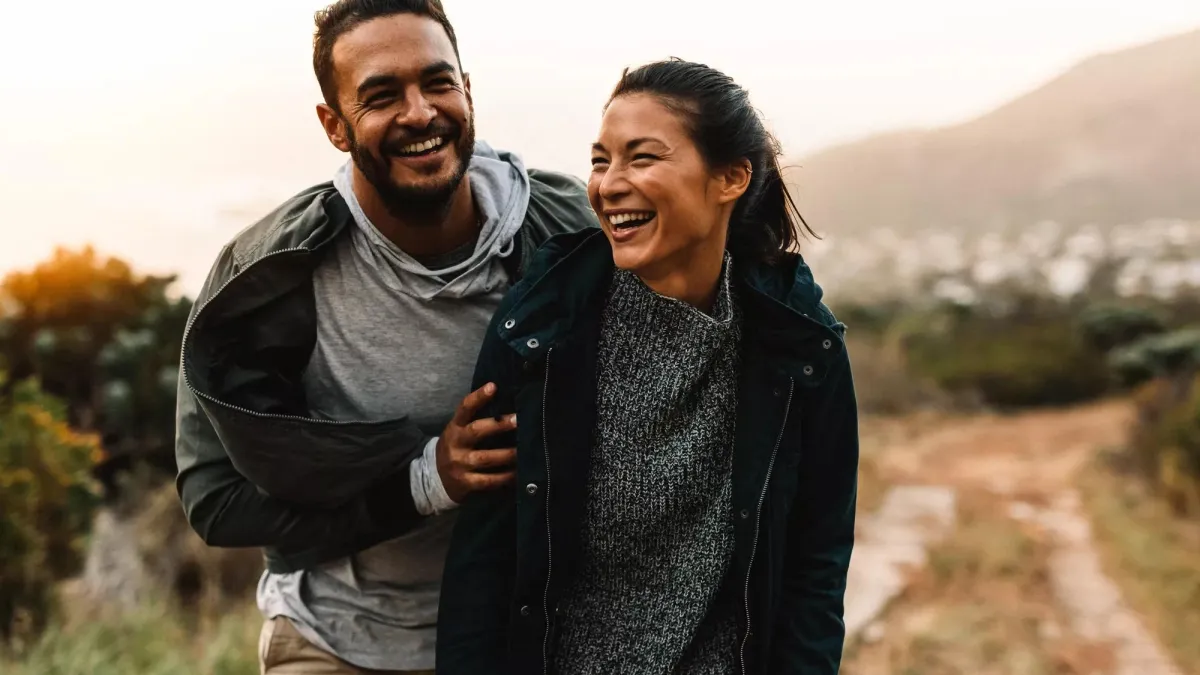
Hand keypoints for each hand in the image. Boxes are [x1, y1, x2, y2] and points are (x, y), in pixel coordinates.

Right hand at [436, 382, 517, 503]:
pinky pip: (488, 480)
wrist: (435, 478)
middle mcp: (455, 444)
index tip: (493, 386)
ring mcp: (459, 464)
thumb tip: (508, 405)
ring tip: (525, 450)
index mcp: (455, 427)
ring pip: (485, 458)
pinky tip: (518, 473)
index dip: (478, 397)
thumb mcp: (459, 431)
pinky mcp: (465, 483)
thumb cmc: (458, 448)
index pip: (464, 408)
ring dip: (507, 454)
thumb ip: (476, 420)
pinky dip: (505, 477)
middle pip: (476, 431)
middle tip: (518, 420)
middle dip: (498, 425)